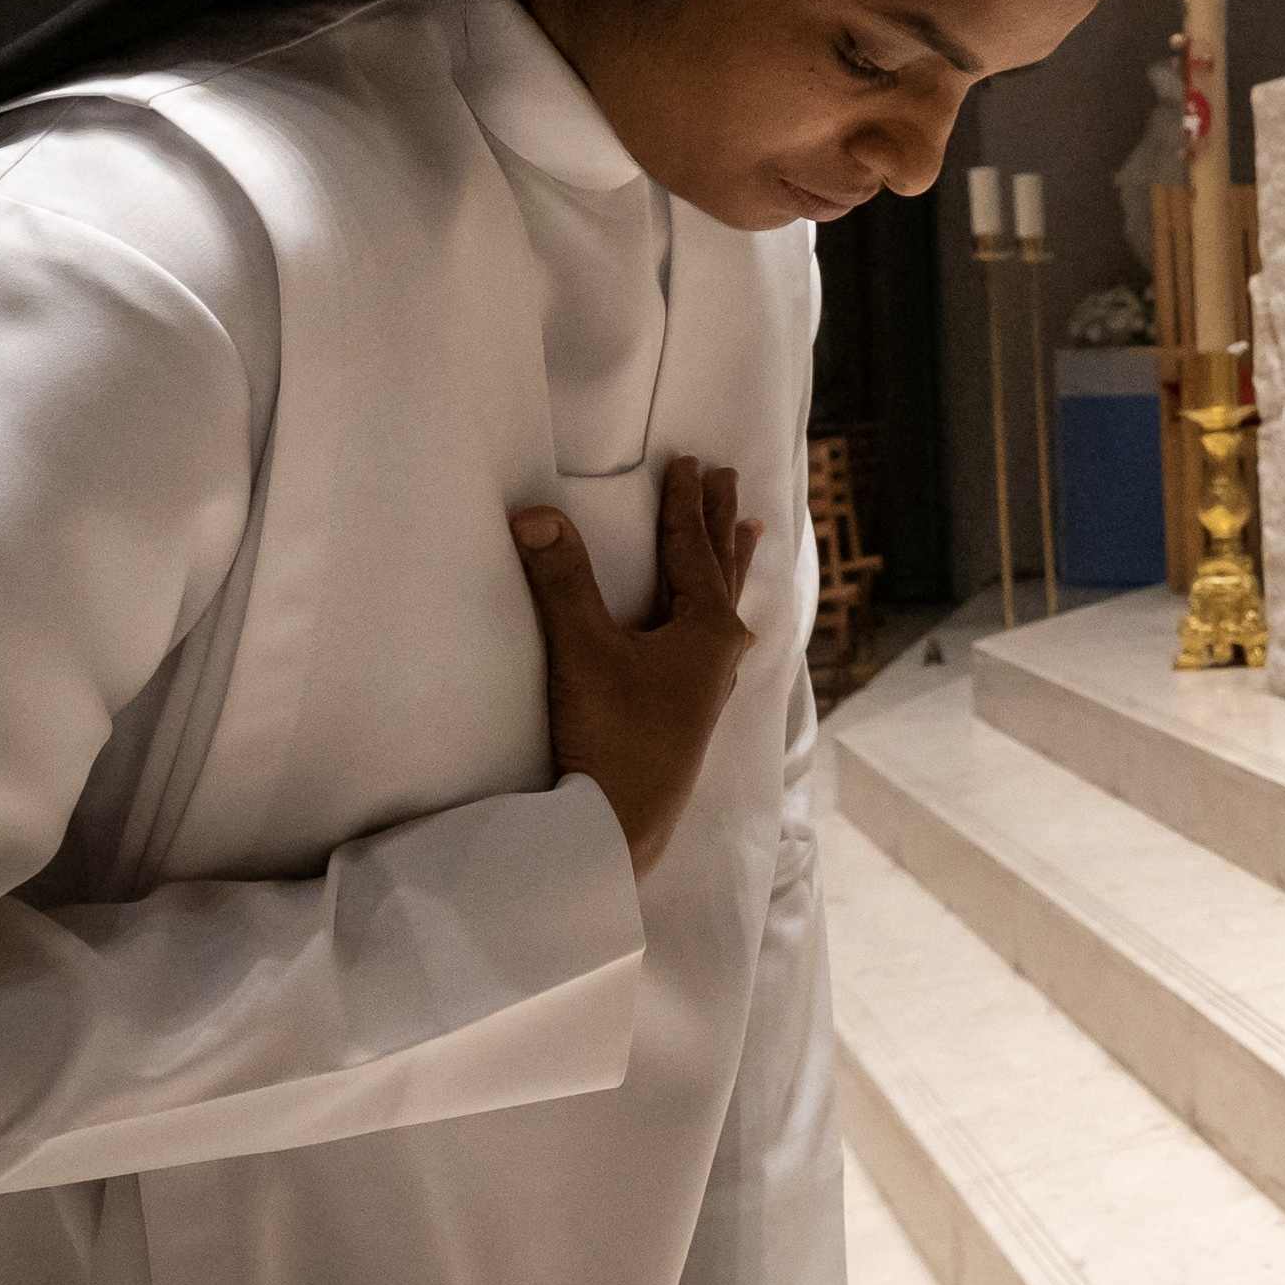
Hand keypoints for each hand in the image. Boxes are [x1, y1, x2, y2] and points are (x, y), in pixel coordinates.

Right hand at [511, 457, 764, 874]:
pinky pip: (712, 638)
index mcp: (705, 629)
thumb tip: (537, 512)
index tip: (689, 460)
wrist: (622, 824)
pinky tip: (720, 628)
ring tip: (748, 532)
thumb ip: (561, 580)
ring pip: (723, 604)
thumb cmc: (613, 735)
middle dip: (720, 521)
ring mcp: (710, 685)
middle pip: (719, 569)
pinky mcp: (692, 711)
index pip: (691, 549)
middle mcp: (719, 652)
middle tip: (731, 478)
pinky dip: (715, 609)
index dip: (685, 503)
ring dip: (727, 563)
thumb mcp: (581, 650)